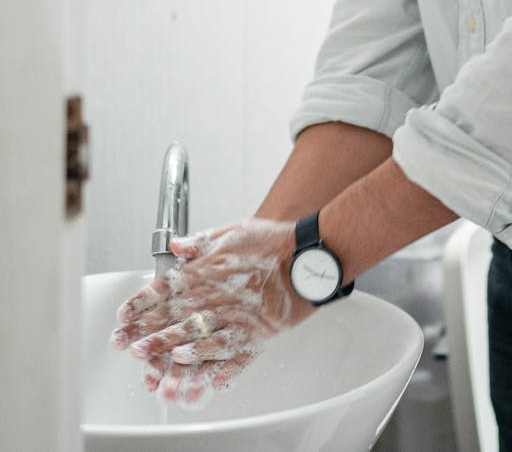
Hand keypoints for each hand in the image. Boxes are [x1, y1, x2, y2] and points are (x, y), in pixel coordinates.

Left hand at [110, 218, 311, 404]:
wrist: (309, 257)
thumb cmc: (274, 242)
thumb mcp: (235, 230)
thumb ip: (203, 241)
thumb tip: (176, 246)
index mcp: (212, 266)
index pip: (168, 285)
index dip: (143, 300)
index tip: (124, 312)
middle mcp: (219, 292)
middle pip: (174, 313)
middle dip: (145, 328)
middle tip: (122, 341)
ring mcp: (236, 315)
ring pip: (194, 333)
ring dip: (166, 345)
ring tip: (144, 356)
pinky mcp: (254, 332)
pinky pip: (225, 349)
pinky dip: (205, 357)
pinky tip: (187, 362)